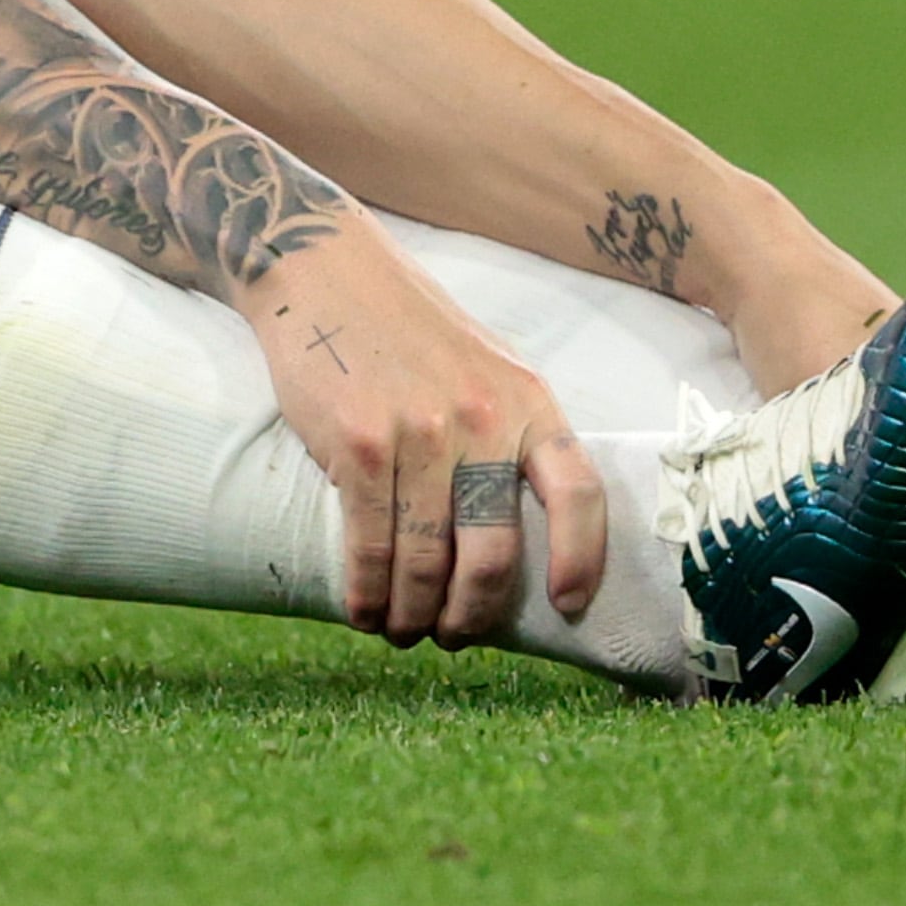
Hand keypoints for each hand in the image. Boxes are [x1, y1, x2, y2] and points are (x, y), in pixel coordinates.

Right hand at [238, 218, 605, 647]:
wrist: (324, 270)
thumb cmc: (407, 327)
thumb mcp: (485, 366)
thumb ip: (509, 432)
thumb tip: (518, 529)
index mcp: (527, 401)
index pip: (578, 494)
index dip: (581, 559)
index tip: (570, 605)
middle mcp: (481, 419)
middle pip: (495, 553)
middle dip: (474, 614)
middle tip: (455, 635)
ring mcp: (420, 434)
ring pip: (427, 560)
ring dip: (414, 613)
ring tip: (404, 629)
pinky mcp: (360, 444)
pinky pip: (371, 543)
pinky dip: (367, 590)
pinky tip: (363, 609)